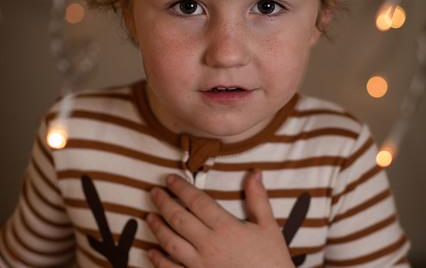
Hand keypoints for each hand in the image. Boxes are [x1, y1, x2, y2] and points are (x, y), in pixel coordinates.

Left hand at [146, 170, 294, 267]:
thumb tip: (254, 172)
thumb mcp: (268, 226)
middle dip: (164, 203)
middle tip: (153, 192)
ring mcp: (200, 265)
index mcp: (226, 227)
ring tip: (149, 216)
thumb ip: (258, 198)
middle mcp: (209, 245)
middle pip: (179, 219)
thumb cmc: (271, 260)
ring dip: (158, 228)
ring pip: (171, 243)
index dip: (181, 188)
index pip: (198, 202)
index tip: (169, 178)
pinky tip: (151, 251)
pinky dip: (158, 260)